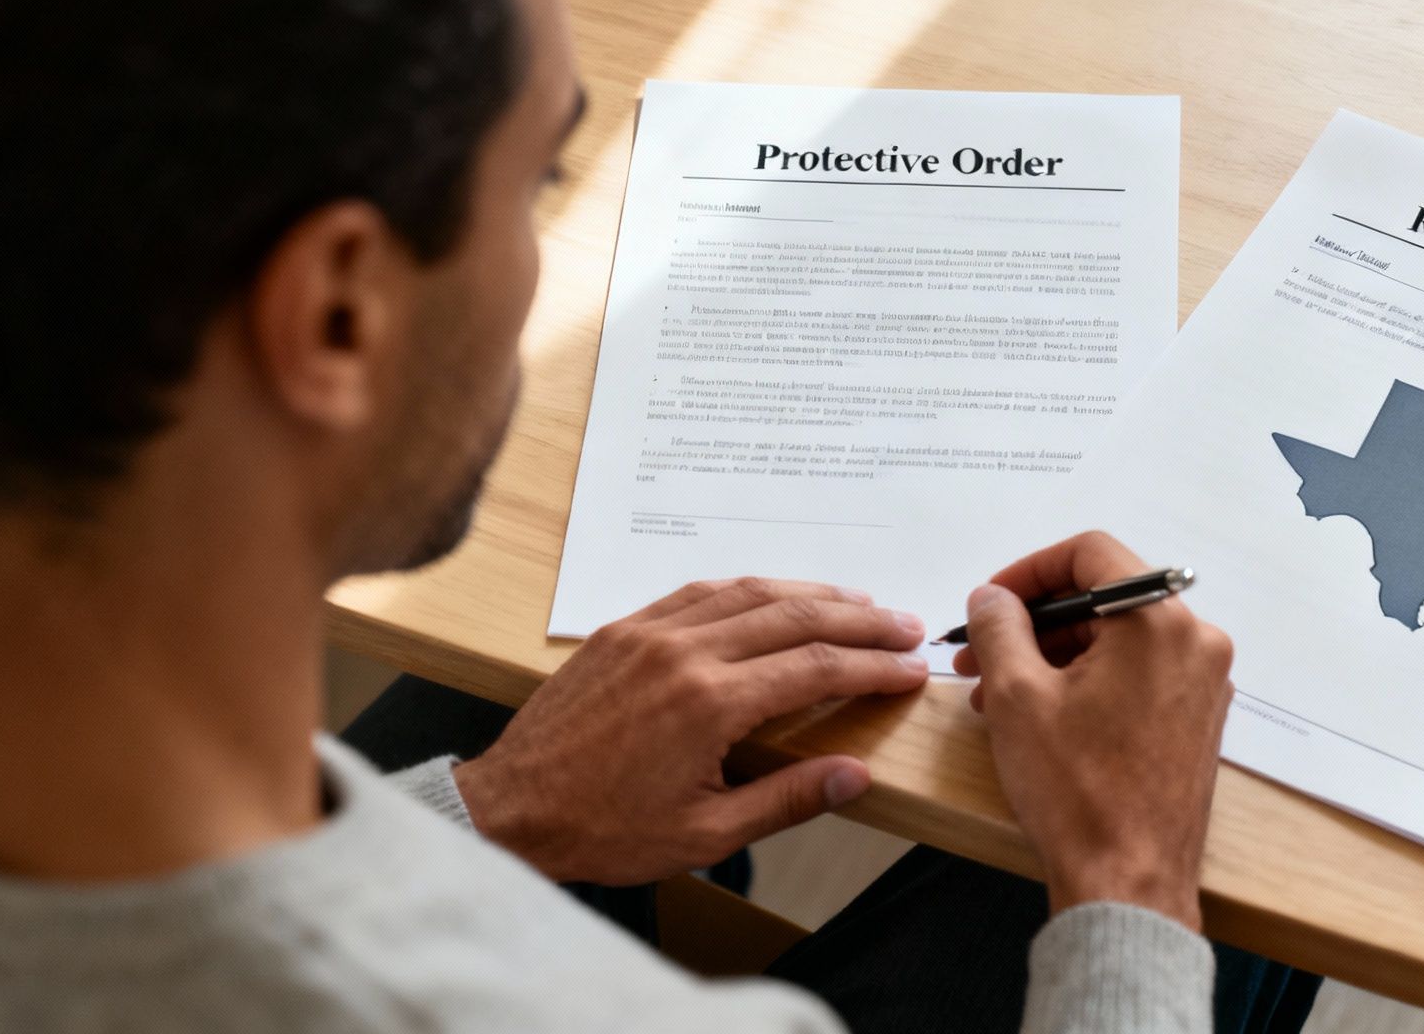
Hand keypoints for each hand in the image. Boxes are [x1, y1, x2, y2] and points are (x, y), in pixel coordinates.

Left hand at [453, 578, 928, 884]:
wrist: (512, 809)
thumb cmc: (603, 830)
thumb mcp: (704, 835)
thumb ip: (786, 800)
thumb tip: (855, 776)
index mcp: (708, 704)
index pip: (815, 668)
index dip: (873, 666)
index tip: (911, 670)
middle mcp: (683, 654)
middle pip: (793, 616)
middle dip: (859, 618)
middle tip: (904, 625)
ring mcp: (649, 633)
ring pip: (748, 592)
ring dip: (810, 593)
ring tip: (857, 601)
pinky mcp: (622, 630)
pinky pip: (699, 591)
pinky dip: (749, 588)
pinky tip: (775, 595)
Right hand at [953, 532, 1232, 929]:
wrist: (1129, 883)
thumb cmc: (1077, 791)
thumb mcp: (1017, 696)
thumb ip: (1000, 626)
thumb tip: (993, 597)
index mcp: (1159, 621)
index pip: (1091, 553)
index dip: (1029, 570)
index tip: (990, 602)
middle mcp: (1196, 641)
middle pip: (1104, 599)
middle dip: (1034, 624)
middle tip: (980, 655)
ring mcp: (1204, 684)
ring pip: (1118, 641)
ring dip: (1053, 657)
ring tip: (996, 697)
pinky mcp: (1197, 721)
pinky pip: (1137, 676)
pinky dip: (1088, 683)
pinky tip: (1039, 717)